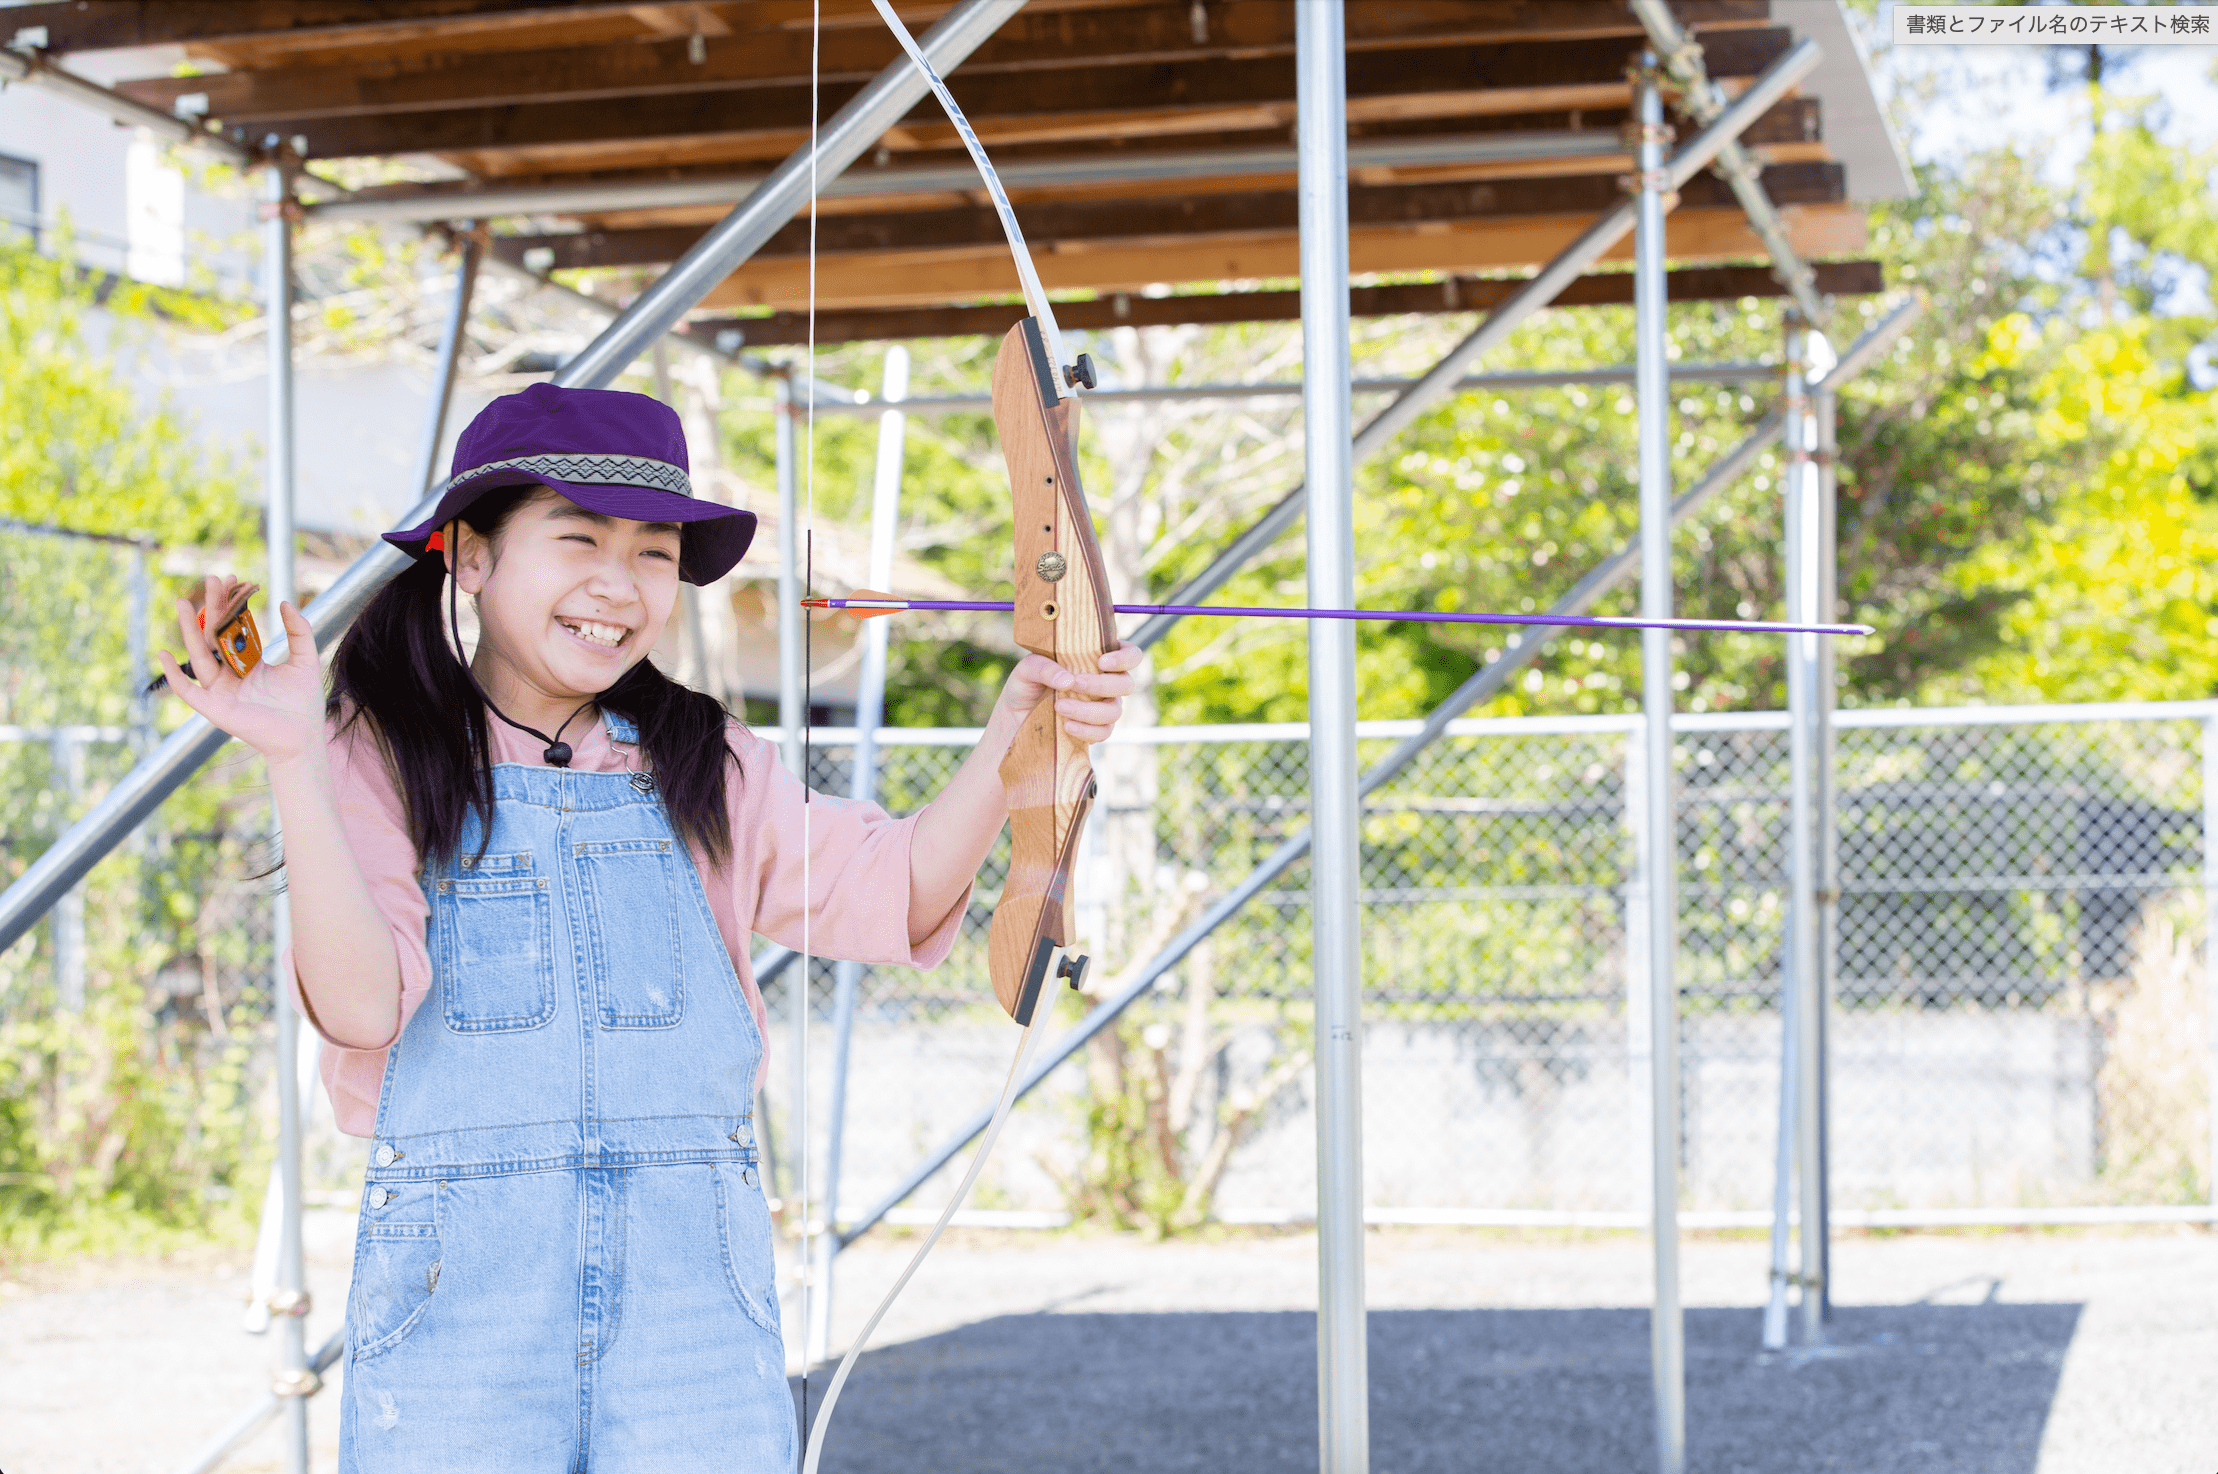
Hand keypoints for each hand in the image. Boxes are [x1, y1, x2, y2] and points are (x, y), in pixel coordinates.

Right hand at [156, 575, 327, 769]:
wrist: (302, 737)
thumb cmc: (304, 702)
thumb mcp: (304, 660)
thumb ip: (298, 632)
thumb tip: (285, 601)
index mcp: (250, 662)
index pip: (235, 627)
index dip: (233, 604)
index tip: (232, 579)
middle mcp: (231, 673)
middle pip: (215, 636)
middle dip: (212, 608)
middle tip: (211, 580)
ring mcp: (220, 690)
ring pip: (199, 655)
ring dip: (188, 630)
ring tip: (182, 603)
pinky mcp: (213, 708)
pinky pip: (187, 690)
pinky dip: (175, 674)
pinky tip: (164, 653)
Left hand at [996, 641, 1142, 744]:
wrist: (1014, 719)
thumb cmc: (1025, 687)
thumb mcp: (1026, 670)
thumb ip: (1043, 667)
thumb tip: (1068, 680)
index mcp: (1095, 659)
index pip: (1129, 654)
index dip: (1125, 657)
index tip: (1102, 662)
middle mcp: (1105, 682)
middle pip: (1126, 684)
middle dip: (1102, 685)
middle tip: (1075, 684)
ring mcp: (1102, 707)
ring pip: (1115, 711)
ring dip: (1089, 710)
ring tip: (1060, 707)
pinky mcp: (1095, 730)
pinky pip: (1104, 732)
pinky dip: (1087, 730)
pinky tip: (1066, 725)